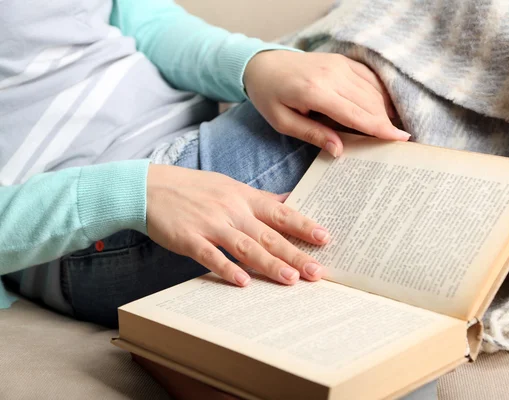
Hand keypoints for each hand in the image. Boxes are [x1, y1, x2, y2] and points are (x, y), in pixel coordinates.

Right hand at [146, 164, 328, 286]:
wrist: (149, 187)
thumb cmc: (194, 188)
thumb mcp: (230, 186)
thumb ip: (260, 198)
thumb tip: (289, 200)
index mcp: (244, 197)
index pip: (280, 212)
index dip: (303, 225)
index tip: (325, 238)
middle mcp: (232, 210)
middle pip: (269, 235)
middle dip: (295, 253)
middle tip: (317, 272)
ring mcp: (211, 224)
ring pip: (245, 247)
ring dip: (269, 264)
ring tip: (291, 279)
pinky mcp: (189, 239)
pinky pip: (210, 256)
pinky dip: (226, 268)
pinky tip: (243, 282)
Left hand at [243, 51, 408, 156]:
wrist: (264, 64)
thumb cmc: (270, 96)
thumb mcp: (283, 122)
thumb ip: (312, 134)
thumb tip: (339, 150)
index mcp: (315, 92)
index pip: (355, 114)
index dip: (379, 128)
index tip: (400, 139)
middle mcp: (331, 75)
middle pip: (369, 103)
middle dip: (385, 122)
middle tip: (397, 140)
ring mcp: (339, 64)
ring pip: (372, 90)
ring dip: (383, 110)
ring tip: (389, 128)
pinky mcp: (343, 60)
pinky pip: (369, 77)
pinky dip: (379, 93)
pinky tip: (383, 108)